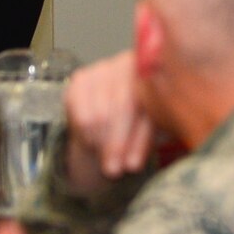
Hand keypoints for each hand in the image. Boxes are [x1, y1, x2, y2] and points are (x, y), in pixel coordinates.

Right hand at [61, 51, 154, 194]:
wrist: (117, 112)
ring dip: (99, 142)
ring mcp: (102, 68)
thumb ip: (143, 141)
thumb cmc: (140, 120)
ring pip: (96, 115)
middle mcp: (128, 62)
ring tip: (105, 156)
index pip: (143, 107)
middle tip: (113, 170)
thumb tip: (131, 164)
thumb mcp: (149, 130)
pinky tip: (93, 142)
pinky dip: (85, 134)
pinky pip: (79, 113)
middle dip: (115, 145)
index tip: (131, 167)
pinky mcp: (80, 78)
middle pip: (117, 109)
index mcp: (154, 71)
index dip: (136, 139)